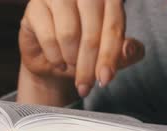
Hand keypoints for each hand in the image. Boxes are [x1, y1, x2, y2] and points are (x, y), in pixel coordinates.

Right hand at [18, 0, 144, 104]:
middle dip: (89, 65)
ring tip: (71, 64)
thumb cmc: (84, 53)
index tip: (105, 79)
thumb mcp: (109, 56)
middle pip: (92, 33)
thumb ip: (126, 52)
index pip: (114, 27)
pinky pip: (48, 37)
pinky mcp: (36, 6)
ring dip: (71, 59)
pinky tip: (57, 60)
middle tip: (85, 86)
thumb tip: (130, 50)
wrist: (52, 60)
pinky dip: (54, 57)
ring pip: (69, 35)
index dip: (110, 56)